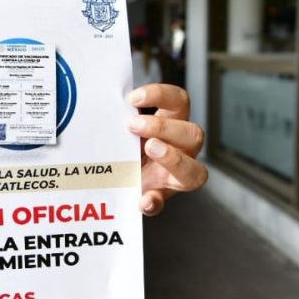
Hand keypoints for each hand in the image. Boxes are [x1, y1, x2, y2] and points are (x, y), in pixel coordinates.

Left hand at [125, 83, 207, 215]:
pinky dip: (153, 201)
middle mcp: (182, 149)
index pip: (180, 101)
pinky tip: (141, 200)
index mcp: (173, 123)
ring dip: (173, 159)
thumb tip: (101, 104)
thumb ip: (120, 116)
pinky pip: (161, 202)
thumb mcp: (124, 127)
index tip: (133, 98)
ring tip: (148, 149)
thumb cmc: (124, 143)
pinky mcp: (158, 198)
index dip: (161, 95)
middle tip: (132, 126)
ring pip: (196, 171)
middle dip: (164, 128)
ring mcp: (175, 176)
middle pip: (194, 134)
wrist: (113, 176)